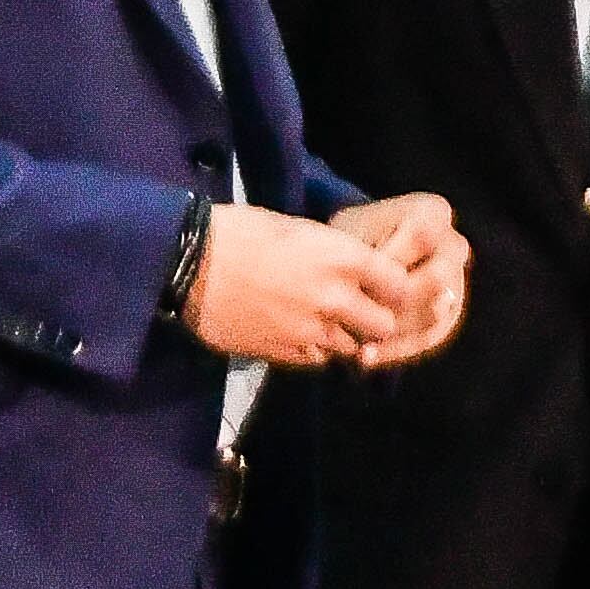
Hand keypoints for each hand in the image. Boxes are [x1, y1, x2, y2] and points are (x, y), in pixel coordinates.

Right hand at [184, 202, 416, 368]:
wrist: (190, 264)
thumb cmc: (240, 232)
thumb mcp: (297, 229)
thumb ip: (334, 254)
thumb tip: (354, 269)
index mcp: (342, 258)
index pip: (399, 286)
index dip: (392, 288)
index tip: (379, 287)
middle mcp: (335, 297)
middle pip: (383, 326)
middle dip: (373, 320)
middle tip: (355, 311)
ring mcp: (312, 330)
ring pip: (352, 348)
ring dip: (342, 337)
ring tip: (318, 321)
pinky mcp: (287, 353)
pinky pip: (319, 359)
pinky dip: (315, 349)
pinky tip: (295, 332)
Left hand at [328, 194, 468, 364]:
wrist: (357, 252)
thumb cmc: (351, 238)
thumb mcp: (352, 236)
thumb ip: (372, 261)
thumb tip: (387, 300)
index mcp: (433, 212)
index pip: (420, 237)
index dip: (387, 262)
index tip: (355, 277)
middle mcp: (454, 244)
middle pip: (437, 281)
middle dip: (394, 302)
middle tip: (356, 313)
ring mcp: (458, 279)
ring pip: (436, 315)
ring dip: (394, 333)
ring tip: (355, 345)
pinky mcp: (451, 311)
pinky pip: (432, 336)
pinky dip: (398, 349)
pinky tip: (366, 357)